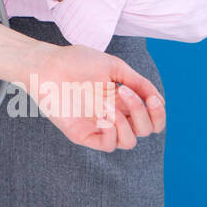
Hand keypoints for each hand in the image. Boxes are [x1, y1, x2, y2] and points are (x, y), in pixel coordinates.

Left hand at [24, 44, 165, 151]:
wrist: (47, 64)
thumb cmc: (75, 61)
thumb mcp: (114, 66)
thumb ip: (138, 82)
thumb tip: (159, 99)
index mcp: (122, 101)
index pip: (151, 118)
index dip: (158, 113)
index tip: (151, 99)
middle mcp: (113, 116)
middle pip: (145, 130)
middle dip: (143, 114)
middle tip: (124, 92)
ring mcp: (98, 126)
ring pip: (129, 142)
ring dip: (125, 123)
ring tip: (107, 104)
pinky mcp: (82, 134)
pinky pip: (107, 145)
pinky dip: (111, 132)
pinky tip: (102, 116)